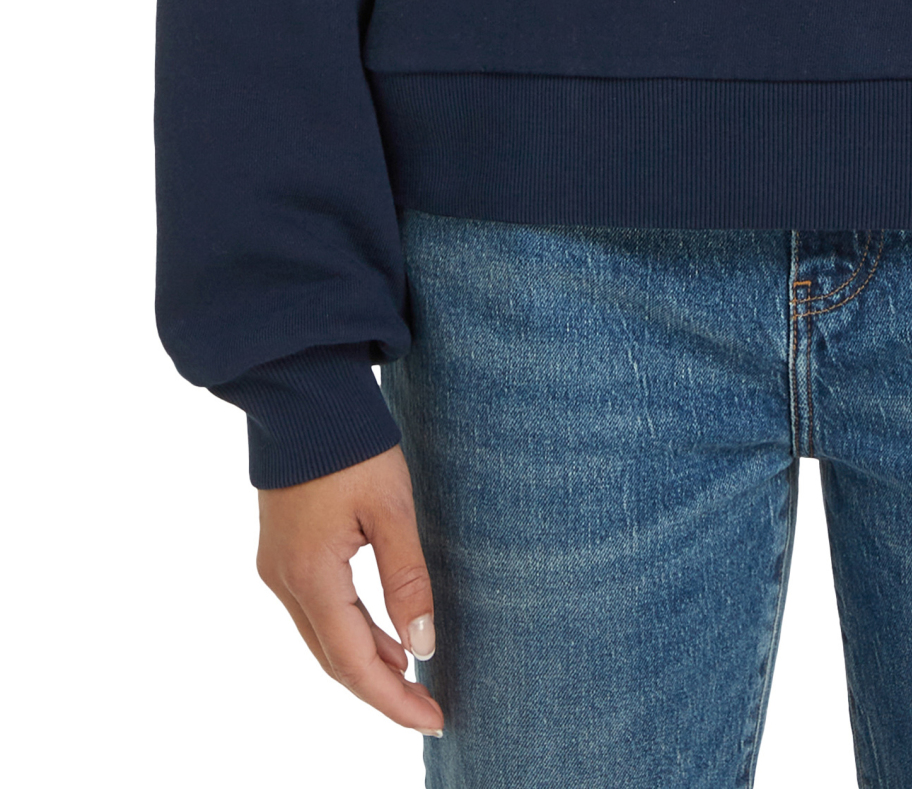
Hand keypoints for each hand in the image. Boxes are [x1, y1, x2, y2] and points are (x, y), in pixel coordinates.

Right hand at [256, 445, 444, 736]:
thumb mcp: (391, 508)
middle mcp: (283, 580)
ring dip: (364, 660)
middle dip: (380, 690)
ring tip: (412, 676)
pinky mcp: (281, 551)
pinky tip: (381, 634)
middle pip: (333, 658)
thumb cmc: (352, 445)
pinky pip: (315, 610)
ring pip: (322, 636)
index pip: (353, 662)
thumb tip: (423, 647)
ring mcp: (276, 567)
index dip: (393, 699)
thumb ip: (407, 579)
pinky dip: (349, 630)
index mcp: (309, 575)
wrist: (303, 393)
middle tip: (427, 708)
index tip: (433, 718)